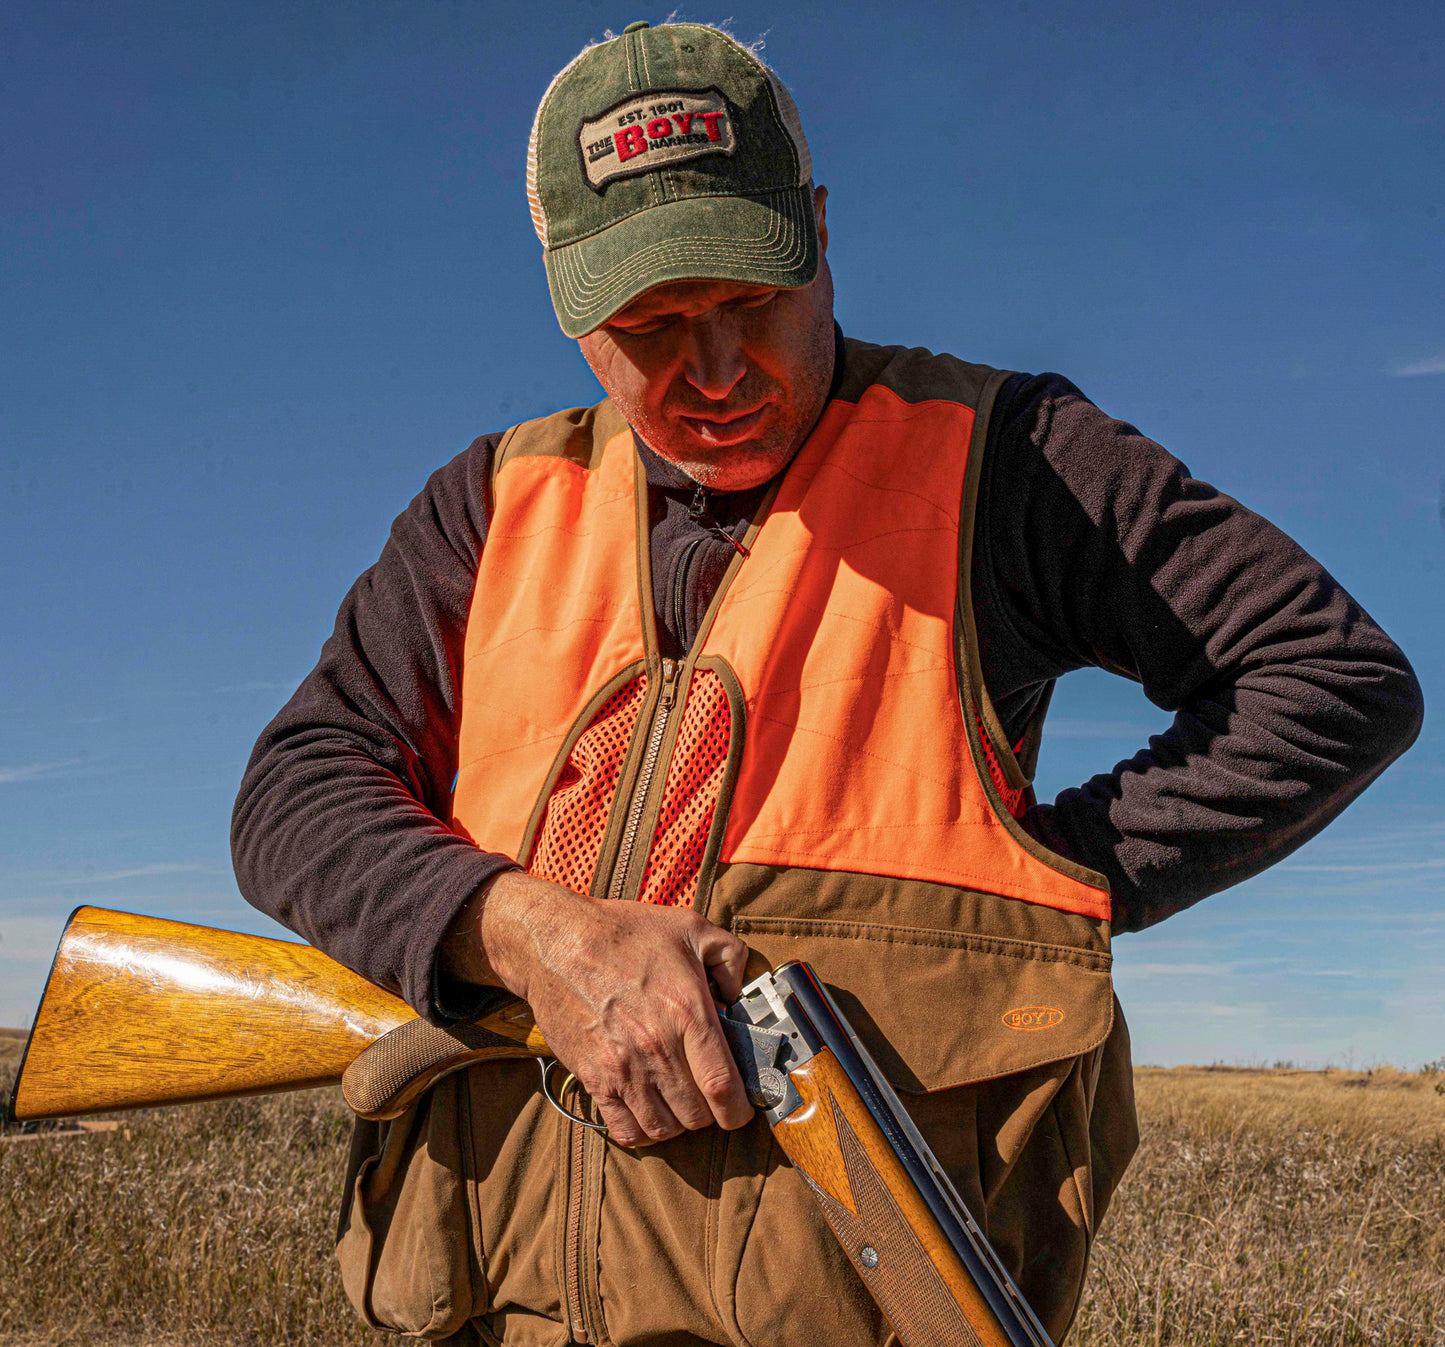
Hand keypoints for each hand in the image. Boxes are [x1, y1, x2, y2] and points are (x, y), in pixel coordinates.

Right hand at [447, 870, 753, 1146]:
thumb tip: (739, 992)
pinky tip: (645, 1109)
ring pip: (663, 1128)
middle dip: (709, 1112)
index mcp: (688, 1013)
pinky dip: (641, 1130)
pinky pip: (625, 1130)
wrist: (557, 942)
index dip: (738, 1110)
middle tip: (705, 1095)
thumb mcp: (690, 927)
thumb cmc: (624, 933)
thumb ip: (730, 956)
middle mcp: (658, 1048)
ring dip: (676, 1122)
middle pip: (697, 1115)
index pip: (723, 1087)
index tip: (741, 1109)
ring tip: (676, 1101)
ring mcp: (623, 1068)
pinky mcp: (594, 1078)